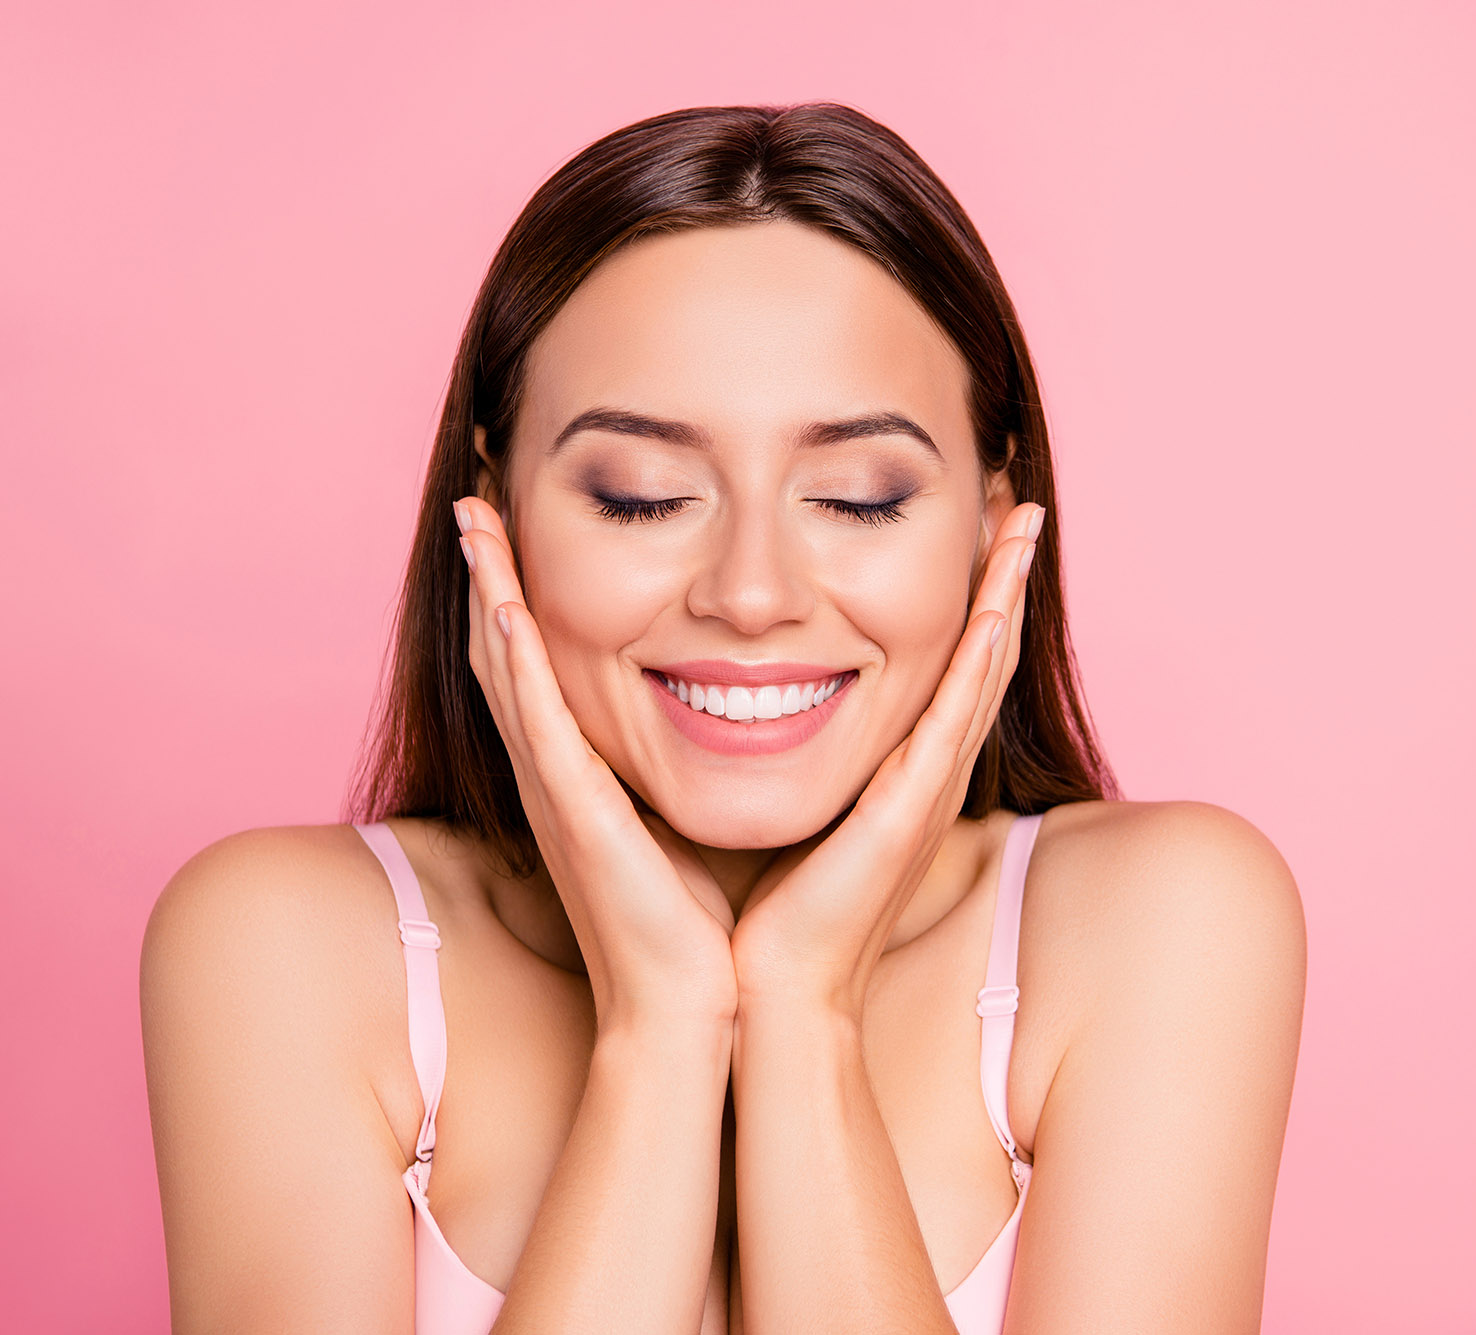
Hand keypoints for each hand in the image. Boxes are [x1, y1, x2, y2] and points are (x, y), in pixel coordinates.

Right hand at [455, 496, 737, 1028]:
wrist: (691, 1008)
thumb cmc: (701, 926)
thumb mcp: (687, 822)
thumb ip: (690, 767)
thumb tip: (737, 713)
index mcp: (584, 775)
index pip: (541, 665)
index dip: (520, 593)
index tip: (517, 521)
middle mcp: (556, 774)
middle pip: (505, 651)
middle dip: (488, 571)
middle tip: (475, 492)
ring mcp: (556, 791)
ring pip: (507, 668)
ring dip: (487, 588)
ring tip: (474, 513)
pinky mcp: (573, 813)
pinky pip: (536, 720)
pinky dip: (515, 658)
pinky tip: (503, 605)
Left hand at [726, 500, 1044, 1019]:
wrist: (771, 994)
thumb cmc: (768, 913)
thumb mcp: (788, 806)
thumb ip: (784, 752)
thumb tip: (749, 698)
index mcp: (899, 769)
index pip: (944, 662)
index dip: (969, 593)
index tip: (974, 522)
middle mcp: (926, 772)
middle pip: (980, 652)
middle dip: (1002, 573)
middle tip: (1020, 500)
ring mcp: (927, 789)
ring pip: (981, 669)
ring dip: (1006, 591)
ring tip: (1023, 518)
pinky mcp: (910, 811)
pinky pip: (954, 718)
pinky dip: (979, 658)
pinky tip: (995, 603)